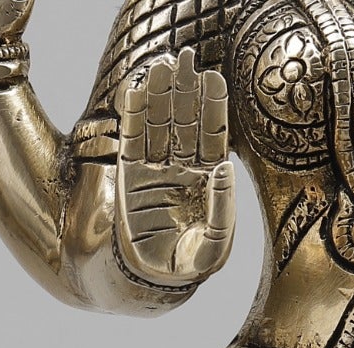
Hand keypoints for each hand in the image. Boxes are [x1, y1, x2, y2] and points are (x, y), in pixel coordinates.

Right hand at [115, 49, 236, 288]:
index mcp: (207, 179)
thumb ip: (222, 208)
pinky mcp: (129, 181)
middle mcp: (182, 170)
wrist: (154, 285)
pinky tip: (134, 92)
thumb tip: (223, 169)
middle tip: (183, 56)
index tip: (211, 75)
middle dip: (184, 89)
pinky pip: (131, 143)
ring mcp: (155, 173)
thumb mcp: (215, 244)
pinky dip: (132, 118)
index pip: (211, 134)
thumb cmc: (190, 266)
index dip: (212, 105)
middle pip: (184, 120)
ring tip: (159, 65)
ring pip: (158, 126)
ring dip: (158, 95)